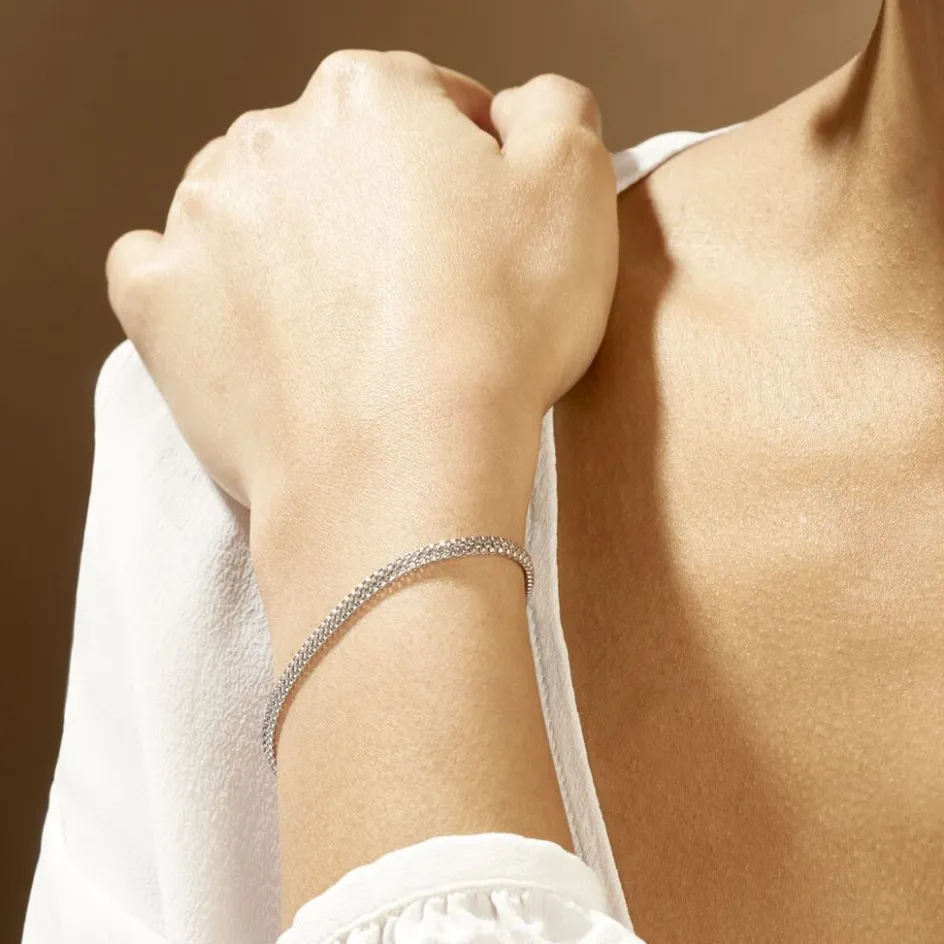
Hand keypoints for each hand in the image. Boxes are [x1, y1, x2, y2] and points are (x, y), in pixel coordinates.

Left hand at [105, 51, 617, 540]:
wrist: (401, 469)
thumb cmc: (492, 340)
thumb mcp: (575, 192)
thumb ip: (555, 112)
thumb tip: (524, 105)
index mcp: (370, 97)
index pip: (424, 103)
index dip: (464, 166)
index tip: (479, 226)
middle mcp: (273, 138)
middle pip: (334, 156)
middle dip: (377, 203)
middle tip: (422, 287)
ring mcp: (203, 219)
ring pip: (253, 207)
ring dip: (293, 244)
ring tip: (346, 322)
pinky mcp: (161, 300)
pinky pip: (170, 268)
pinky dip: (206, 288)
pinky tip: (256, 325)